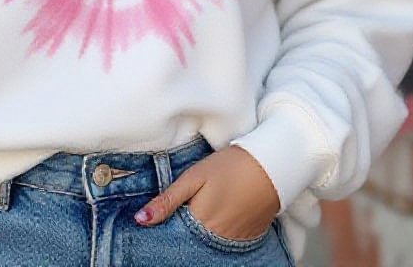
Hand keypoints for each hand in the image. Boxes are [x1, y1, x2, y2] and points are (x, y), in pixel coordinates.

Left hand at [134, 146, 280, 240]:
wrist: (271, 166)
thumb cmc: (231, 166)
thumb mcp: (194, 176)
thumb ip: (167, 200)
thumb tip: (140, 220)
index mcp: (198, 223)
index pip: (172, 237)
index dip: (164, 228)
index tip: (156, 221)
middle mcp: (215, 239)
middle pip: (189, 243)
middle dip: (180, 233)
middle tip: (183, 212)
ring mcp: (232, 242)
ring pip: (206, 245)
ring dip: (199, 234)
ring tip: (201, 212)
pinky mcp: (246, 239)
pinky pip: (224, 244)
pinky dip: (217, 234)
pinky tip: (217, 218)